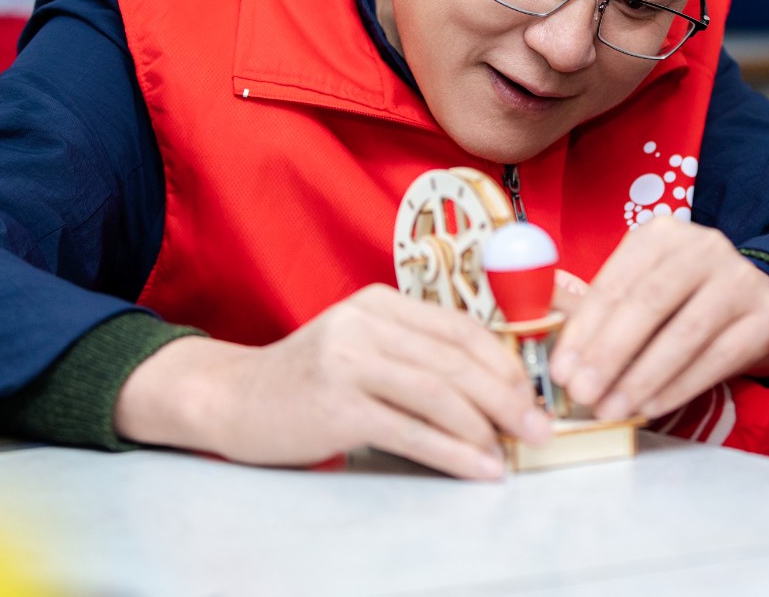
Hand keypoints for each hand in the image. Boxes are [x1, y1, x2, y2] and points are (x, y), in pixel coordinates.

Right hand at [114, 285, 551, 478]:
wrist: (230, 398)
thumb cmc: (307, 379)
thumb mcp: (361, 345)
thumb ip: (413, 352)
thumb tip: (492, 387)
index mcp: (380, 302)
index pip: (461, 328)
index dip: (505, 363)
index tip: (532, 395)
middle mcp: (366, 323)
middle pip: (457, 360)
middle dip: (508, 397)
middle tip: (538, 427)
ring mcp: (349, 361)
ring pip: (440, 394)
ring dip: (486, 428)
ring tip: (513, 452)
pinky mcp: (337, 404)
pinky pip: (412, 431)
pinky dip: (454, 452)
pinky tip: (478, 468)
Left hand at [548, 217, 768, 421]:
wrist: (762, 307)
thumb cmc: (685, 302)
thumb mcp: (642, 289)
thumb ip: (596, 305)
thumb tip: (535, 320)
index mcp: (661, 236)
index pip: (615, 282)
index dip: (584, 329)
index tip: (560, 369)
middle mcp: (703, 248)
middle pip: (648, 303)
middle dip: (610, 353)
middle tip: (581, 393)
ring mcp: (740, 280)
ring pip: (684, 333)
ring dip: (642, 376)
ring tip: (611, 409)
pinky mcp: (765, 316)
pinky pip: (718, 357)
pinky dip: (680, 385)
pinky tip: (652, 406)